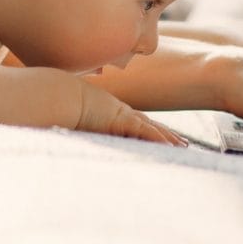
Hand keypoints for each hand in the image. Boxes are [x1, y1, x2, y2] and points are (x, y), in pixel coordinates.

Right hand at [72, 79, 188, 146]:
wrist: (58, 96)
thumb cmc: (61, 106)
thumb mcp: (73, 119)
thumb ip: (78, 126)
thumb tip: (69, 141)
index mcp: (110, 114)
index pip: (136, 123)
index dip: (151, 130)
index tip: (162, 137)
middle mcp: (120, 113)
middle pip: (150, 126)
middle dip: (167, 135)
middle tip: (183, 144)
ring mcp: (122, 116)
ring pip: (153, 129)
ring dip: (169, 139)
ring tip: (184, 147)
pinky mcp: (122, 120)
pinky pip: (146, 132)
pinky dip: (160, 139)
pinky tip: (173, 147)